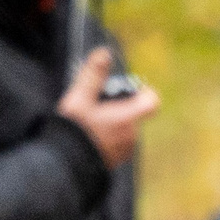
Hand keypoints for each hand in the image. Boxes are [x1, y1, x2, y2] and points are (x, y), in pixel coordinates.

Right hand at [58, 49, 159, 168]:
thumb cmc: (74, 131)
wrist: (66, 165)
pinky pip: (118, 140)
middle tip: (95, 103)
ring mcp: (126, 149)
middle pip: (134, 111)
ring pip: (125, 126)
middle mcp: (132, 135)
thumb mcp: (80, 98)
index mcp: (128, 118)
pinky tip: (89, 133)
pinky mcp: (117, 159)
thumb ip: (93, 75)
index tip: (126, 89)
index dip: (143, 91)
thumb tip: (105, 53)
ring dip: (112, 119)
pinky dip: (108, 133)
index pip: (152, 101)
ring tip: (89, 119)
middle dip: (118, 104)